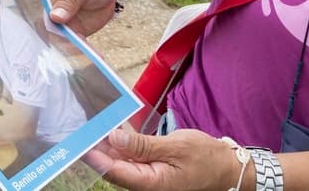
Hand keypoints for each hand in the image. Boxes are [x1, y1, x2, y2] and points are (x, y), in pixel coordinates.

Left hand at [86, 128, 245, 190]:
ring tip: (95, 125)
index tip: (81, 140)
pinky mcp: (152, 169)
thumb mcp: (176, 147)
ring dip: (109, 145)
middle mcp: (145, 183)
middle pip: (114, 166)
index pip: (114, 171)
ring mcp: (148, 177)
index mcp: (150, 183)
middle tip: (84, 126)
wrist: (227, 168)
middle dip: (98, 148)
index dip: (95, 156)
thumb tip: (115, 138)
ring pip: (121, 161)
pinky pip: (132, 158)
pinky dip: (123, 144)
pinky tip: (114, 130)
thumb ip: (143, 145)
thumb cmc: (205, 158)